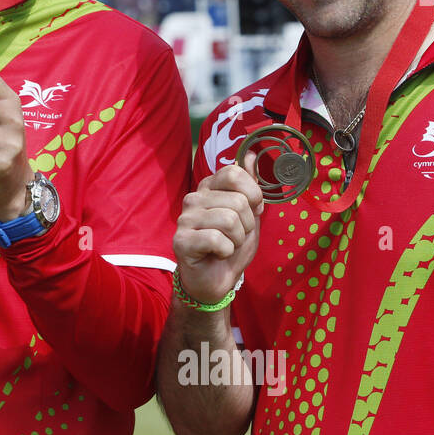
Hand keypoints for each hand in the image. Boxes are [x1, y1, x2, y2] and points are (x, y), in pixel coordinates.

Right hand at [173, 156, 263, 304]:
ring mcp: (185, 219)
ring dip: (238, 240)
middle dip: (248, 224)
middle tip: (236, 236)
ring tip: (227, 246)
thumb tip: (249, 154)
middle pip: (238, 201)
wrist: (216, 280)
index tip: (252, 210)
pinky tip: (217, 254)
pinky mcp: (181, 240)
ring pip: (230, 220)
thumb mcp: (249, 214)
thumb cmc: (231, 246)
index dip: (252, 194)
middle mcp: (194, 198)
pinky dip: (227, 251)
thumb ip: (249, 186)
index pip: (233, 173)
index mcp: (209, 188)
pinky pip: (217, 239)